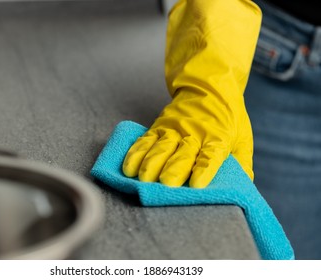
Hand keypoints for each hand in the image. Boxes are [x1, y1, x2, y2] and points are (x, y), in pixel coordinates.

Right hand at [123, 0, 260, 187]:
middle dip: (174, 169)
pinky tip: (128, 168)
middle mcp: (194, 133)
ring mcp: (173, 129)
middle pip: (182, 153)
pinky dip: (136, 154)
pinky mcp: (158, 126)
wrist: (209, 86)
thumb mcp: (242, 137)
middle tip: (166, 183)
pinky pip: (145, 141)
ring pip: (160, 147)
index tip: (197, 184)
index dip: (204, 169)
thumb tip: (242, 187)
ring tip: (142, 179)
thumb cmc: (228, 117)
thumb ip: (241, 162)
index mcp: (217, 137)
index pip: (210, 155)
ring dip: (151, 163)